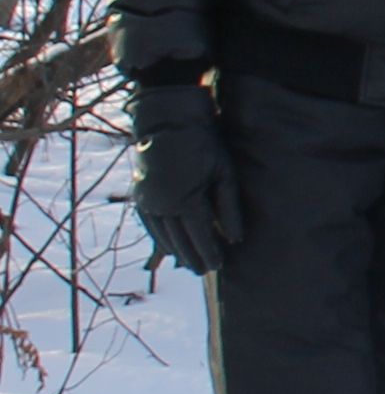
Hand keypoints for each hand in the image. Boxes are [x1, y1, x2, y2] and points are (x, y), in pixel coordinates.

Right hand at [131, 76, 241, 276]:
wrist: (168, 122)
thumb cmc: (203, 144)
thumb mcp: (224, 173)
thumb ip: (229, 207)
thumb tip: (236, 237)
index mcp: (185, 201)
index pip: (200, 235)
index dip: (209, 252)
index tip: (218, 266)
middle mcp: (161, 205)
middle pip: (179, 240)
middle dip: (192, 257)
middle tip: (203, 271)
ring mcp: (147, 201)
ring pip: (161, 235)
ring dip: (174, 251)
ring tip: (186, 263)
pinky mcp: (139, 194)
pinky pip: (149, 224)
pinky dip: (158, 237)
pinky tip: (166, 245)